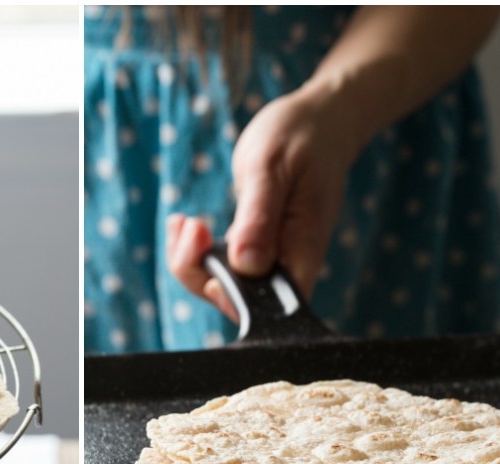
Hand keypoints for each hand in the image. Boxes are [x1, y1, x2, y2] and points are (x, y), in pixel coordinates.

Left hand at [167, 82, 362, 320]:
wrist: (318, 122)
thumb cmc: (300, 139)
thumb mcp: (272, 169)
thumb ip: (259, 219)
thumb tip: (246, 266)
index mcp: (301, 251)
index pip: (267, 305)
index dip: (229, 297)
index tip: (207, 257)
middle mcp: (286, 263)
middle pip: (234, 298)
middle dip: (197, 269)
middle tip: (189, 225)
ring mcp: (269, 258)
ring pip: (220, 282)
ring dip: (190, 258)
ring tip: (182, 222)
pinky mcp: (254, 248)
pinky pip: (218, 263)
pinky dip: (195, 248)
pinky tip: (184, 223)